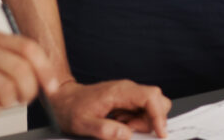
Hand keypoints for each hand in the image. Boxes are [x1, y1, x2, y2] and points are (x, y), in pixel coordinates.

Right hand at [0, 30, 58, 117]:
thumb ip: (1, 52)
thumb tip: (32, 69)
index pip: (29, 49)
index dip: (45, 69)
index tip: (51, 86)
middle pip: (22, 69)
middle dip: (30, 90)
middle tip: (24, 98)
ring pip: (7, 87)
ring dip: (11, 101)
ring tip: (3, 102)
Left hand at [48, 79, 171, 139]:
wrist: (63, 97)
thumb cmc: (71, 108)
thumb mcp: (83, 124)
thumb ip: (105, 130)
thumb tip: (126, 135)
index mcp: (120, 91)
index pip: (151, 97)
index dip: (159, 115)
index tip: (161, 134)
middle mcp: (128, 89)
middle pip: (157, 100)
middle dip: (151, 120)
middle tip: (130, 130)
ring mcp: (128, 93)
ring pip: (151, 107)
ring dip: (141, 122)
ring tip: (120, 126)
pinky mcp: (126, 99)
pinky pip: (141, 110)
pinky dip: (135, 121)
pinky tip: (118, 123)